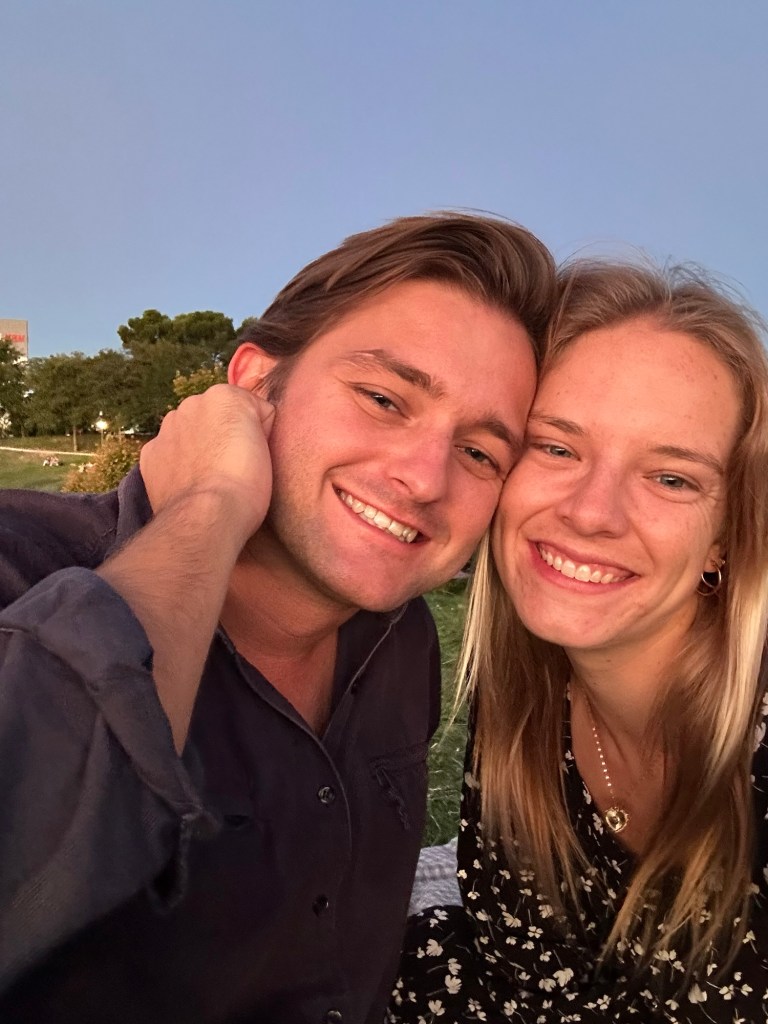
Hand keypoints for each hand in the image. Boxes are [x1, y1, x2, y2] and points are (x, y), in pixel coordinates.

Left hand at [140, 384, 274, 545]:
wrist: (207, 517)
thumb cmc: (245, 484)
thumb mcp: (270, 442)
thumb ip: (259, 422)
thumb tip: (251, 429)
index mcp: (224, 396)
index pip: (253, 409)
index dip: (259, 433)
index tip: (257, 455)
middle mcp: (190, 404)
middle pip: (219, 417)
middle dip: (225, 435)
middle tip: (235, 466)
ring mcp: (167, 429)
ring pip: (192, 433)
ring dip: (201, 448)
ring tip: (213, 478)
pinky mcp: (150, 454)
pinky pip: (170, 453)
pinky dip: (179, 464)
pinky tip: (191, 483)